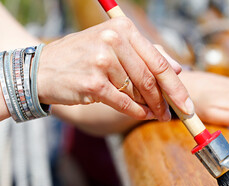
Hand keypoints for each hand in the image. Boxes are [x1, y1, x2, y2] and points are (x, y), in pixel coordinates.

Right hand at [37, 17, 192, 120]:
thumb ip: (146, 54)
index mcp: (122, 28)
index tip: (186, 103)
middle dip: (166, 101)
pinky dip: (136, 112)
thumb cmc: (81, 58)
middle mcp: (113, 41)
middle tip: (173, 114)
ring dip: (150, 106)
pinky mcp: (92, 83)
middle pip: (151, 78)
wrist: (42, 69)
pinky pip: (124, 103)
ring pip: (138, 91)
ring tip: (155, 113)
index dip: (176, 86)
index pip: (159, 61)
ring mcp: (102, 62)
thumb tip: (177, 69)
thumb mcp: (113, 47)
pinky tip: (142, 114)